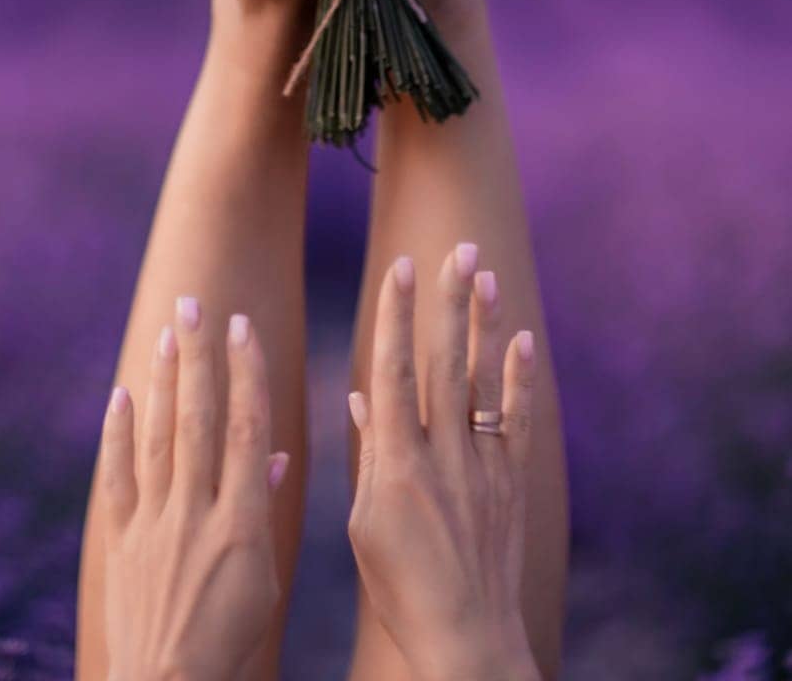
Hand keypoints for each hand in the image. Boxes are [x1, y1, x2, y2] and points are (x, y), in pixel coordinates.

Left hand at [100, 299, 289, 680]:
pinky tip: (120, 395)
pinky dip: (117, 433)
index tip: (243, 326)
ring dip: (163, 379)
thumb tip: (274, 455)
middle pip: (198, 418)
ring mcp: (154, 524)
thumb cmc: (230, 640)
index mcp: (242, 522)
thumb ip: (265, 510)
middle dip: (198, 356)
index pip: (247, 429)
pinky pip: (117, 476)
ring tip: (167, 332)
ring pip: (159, 436)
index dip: (245, 373)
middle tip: (195, 303)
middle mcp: (196, 513)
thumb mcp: (265, 580)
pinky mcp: (121, 540)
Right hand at [347, 247, 540, 680]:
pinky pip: (517, 419)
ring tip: (484, 272)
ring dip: (481, 322)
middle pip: (443, 361)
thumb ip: (369, 454)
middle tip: (454, 248)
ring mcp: (480, 464)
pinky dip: (520, 379)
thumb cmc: (401, 588)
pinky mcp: (510, 481)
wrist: (466, 637)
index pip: (393, 370)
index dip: (397, 315)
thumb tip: (363, 397)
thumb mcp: (365, 522)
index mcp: (395, 462)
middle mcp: (441, 453)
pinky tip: (522, 339)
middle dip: (446, 301)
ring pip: (481, 379)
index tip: (400, 266)